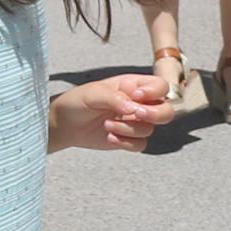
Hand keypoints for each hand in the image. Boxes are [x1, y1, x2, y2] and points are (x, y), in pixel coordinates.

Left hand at [52, 69, 172, 151]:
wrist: (64, 124)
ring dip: (128, 129)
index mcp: (133, 86)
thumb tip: (134, 108)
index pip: (160, 86)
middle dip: (154, 114)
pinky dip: (126, 143)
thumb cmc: (78, 101)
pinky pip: (140, 145)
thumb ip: (116, 98)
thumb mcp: (94, 93)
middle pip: (166, 111)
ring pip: (149, 129)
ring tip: (107, 124)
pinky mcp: (128, 139)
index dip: (154, 92)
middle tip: (135, 114)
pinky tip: (110, 136)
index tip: (136, 96)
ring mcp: (134, 122)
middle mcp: (138, 104)